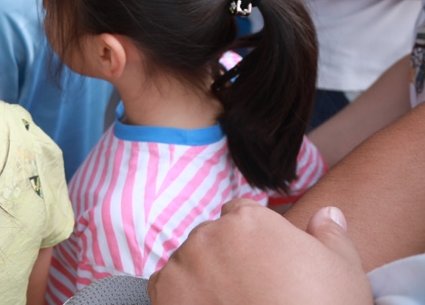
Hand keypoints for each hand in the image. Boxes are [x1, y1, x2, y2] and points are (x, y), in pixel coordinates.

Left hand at [148, 200, 371, 304]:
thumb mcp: (343, 271)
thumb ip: (330, 234)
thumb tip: (326, 213)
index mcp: (249, 220)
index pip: (240, 214)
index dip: (254, 241)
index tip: (265, 267)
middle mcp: (210, 234)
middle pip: (213, 239)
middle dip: (228, 259)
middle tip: (253, 293)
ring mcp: (184, 265)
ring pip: (190, 263)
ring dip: (204, 278)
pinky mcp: (165, 294)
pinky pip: (168, 288)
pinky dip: (182, 299)